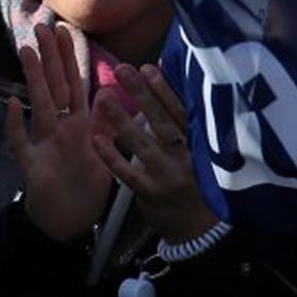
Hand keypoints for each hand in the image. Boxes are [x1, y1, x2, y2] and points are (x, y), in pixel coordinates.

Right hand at [3, 26, 112, 242]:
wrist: (70, 221)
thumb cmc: (86, 184)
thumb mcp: (102, 150)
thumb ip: (106, 123)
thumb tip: (113, 93)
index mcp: (78, 123)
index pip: (74, 82)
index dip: (71, 57)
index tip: (67, 30)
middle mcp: (59, 128)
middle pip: (55, 86)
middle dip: (50, 57)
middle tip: (42, 26)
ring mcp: (44, 143)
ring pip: (39, 105)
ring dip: (34, 79)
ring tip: (26, 51)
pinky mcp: (33, 164)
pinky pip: (22, 143)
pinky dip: (17, 125)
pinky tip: (11, 104)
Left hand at [92, 63, 218, 243]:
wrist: (198, 228)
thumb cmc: (195, 181)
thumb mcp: (196, 151)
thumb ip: (181, 123)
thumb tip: (169, 87)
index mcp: (200, 142)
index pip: (182, 111)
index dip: (165, 89)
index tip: (148, 67)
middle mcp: (187, 156)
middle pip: (163, 121)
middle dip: (142, 95)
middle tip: (123, 70)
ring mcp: (168, 175)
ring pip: (144, 144)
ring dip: (122, 119)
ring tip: (103, 96)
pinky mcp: (151, 193)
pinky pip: (128, 172)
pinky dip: (112, 156)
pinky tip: (96, 139)